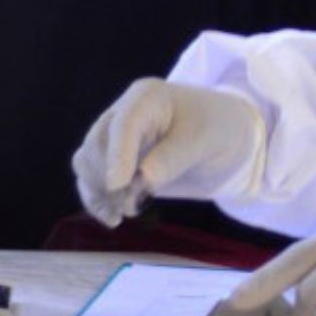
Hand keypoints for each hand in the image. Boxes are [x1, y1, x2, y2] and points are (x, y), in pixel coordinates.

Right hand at [71, 79, 266, 226]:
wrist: (227, 138)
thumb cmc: (218, 129)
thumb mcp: (204, 140)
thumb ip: (173, 158)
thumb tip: (143, 179)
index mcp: (146, 97)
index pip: (123, 124)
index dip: (117, 155)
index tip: (116, 185)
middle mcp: (124, 114)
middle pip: (97, 145)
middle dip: (108, 179)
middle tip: (130, 205)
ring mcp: (116, 137)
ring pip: (87, 162)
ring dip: (98, 191)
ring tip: (123, 213)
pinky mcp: (115, 161)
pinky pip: (91, 178)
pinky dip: (97, 199)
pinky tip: (112, 218)